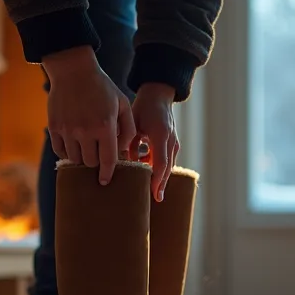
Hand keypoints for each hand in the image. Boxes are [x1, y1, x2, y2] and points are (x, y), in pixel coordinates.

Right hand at [44, 46, 135, 184]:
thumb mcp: (123, 103)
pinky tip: (73, 145)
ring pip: (74, 159)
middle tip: (98, 157)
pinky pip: (59, 150)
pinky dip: (66, 152)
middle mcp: (85, 131)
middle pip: (90, 163)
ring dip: (81, 158)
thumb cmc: (102, 87)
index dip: (108, 174)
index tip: (106, 181)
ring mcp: (67, 130)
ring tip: (86, 150)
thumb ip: (128, 128)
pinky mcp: (54, 127)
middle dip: (95, 163)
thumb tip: (125, 150)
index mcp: (105, 127)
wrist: (73, 70)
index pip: (108, 161)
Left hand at [129, 82, 179, 200]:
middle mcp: (170, 141)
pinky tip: (149, 174)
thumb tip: (120, 161)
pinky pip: (167, 159)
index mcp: (161, 135)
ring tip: (153, 191)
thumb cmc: (143, 107)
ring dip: (160, 177)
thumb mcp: (133, 123)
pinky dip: (159, 168)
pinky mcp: (172, 142)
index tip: (153, 194)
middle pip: (167, 168)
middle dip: (161, 184)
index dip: (157, 180)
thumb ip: (128, 142)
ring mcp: (174, 142)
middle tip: (156, 199)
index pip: (160, 164)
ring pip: (168, 165)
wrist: (159, 95)